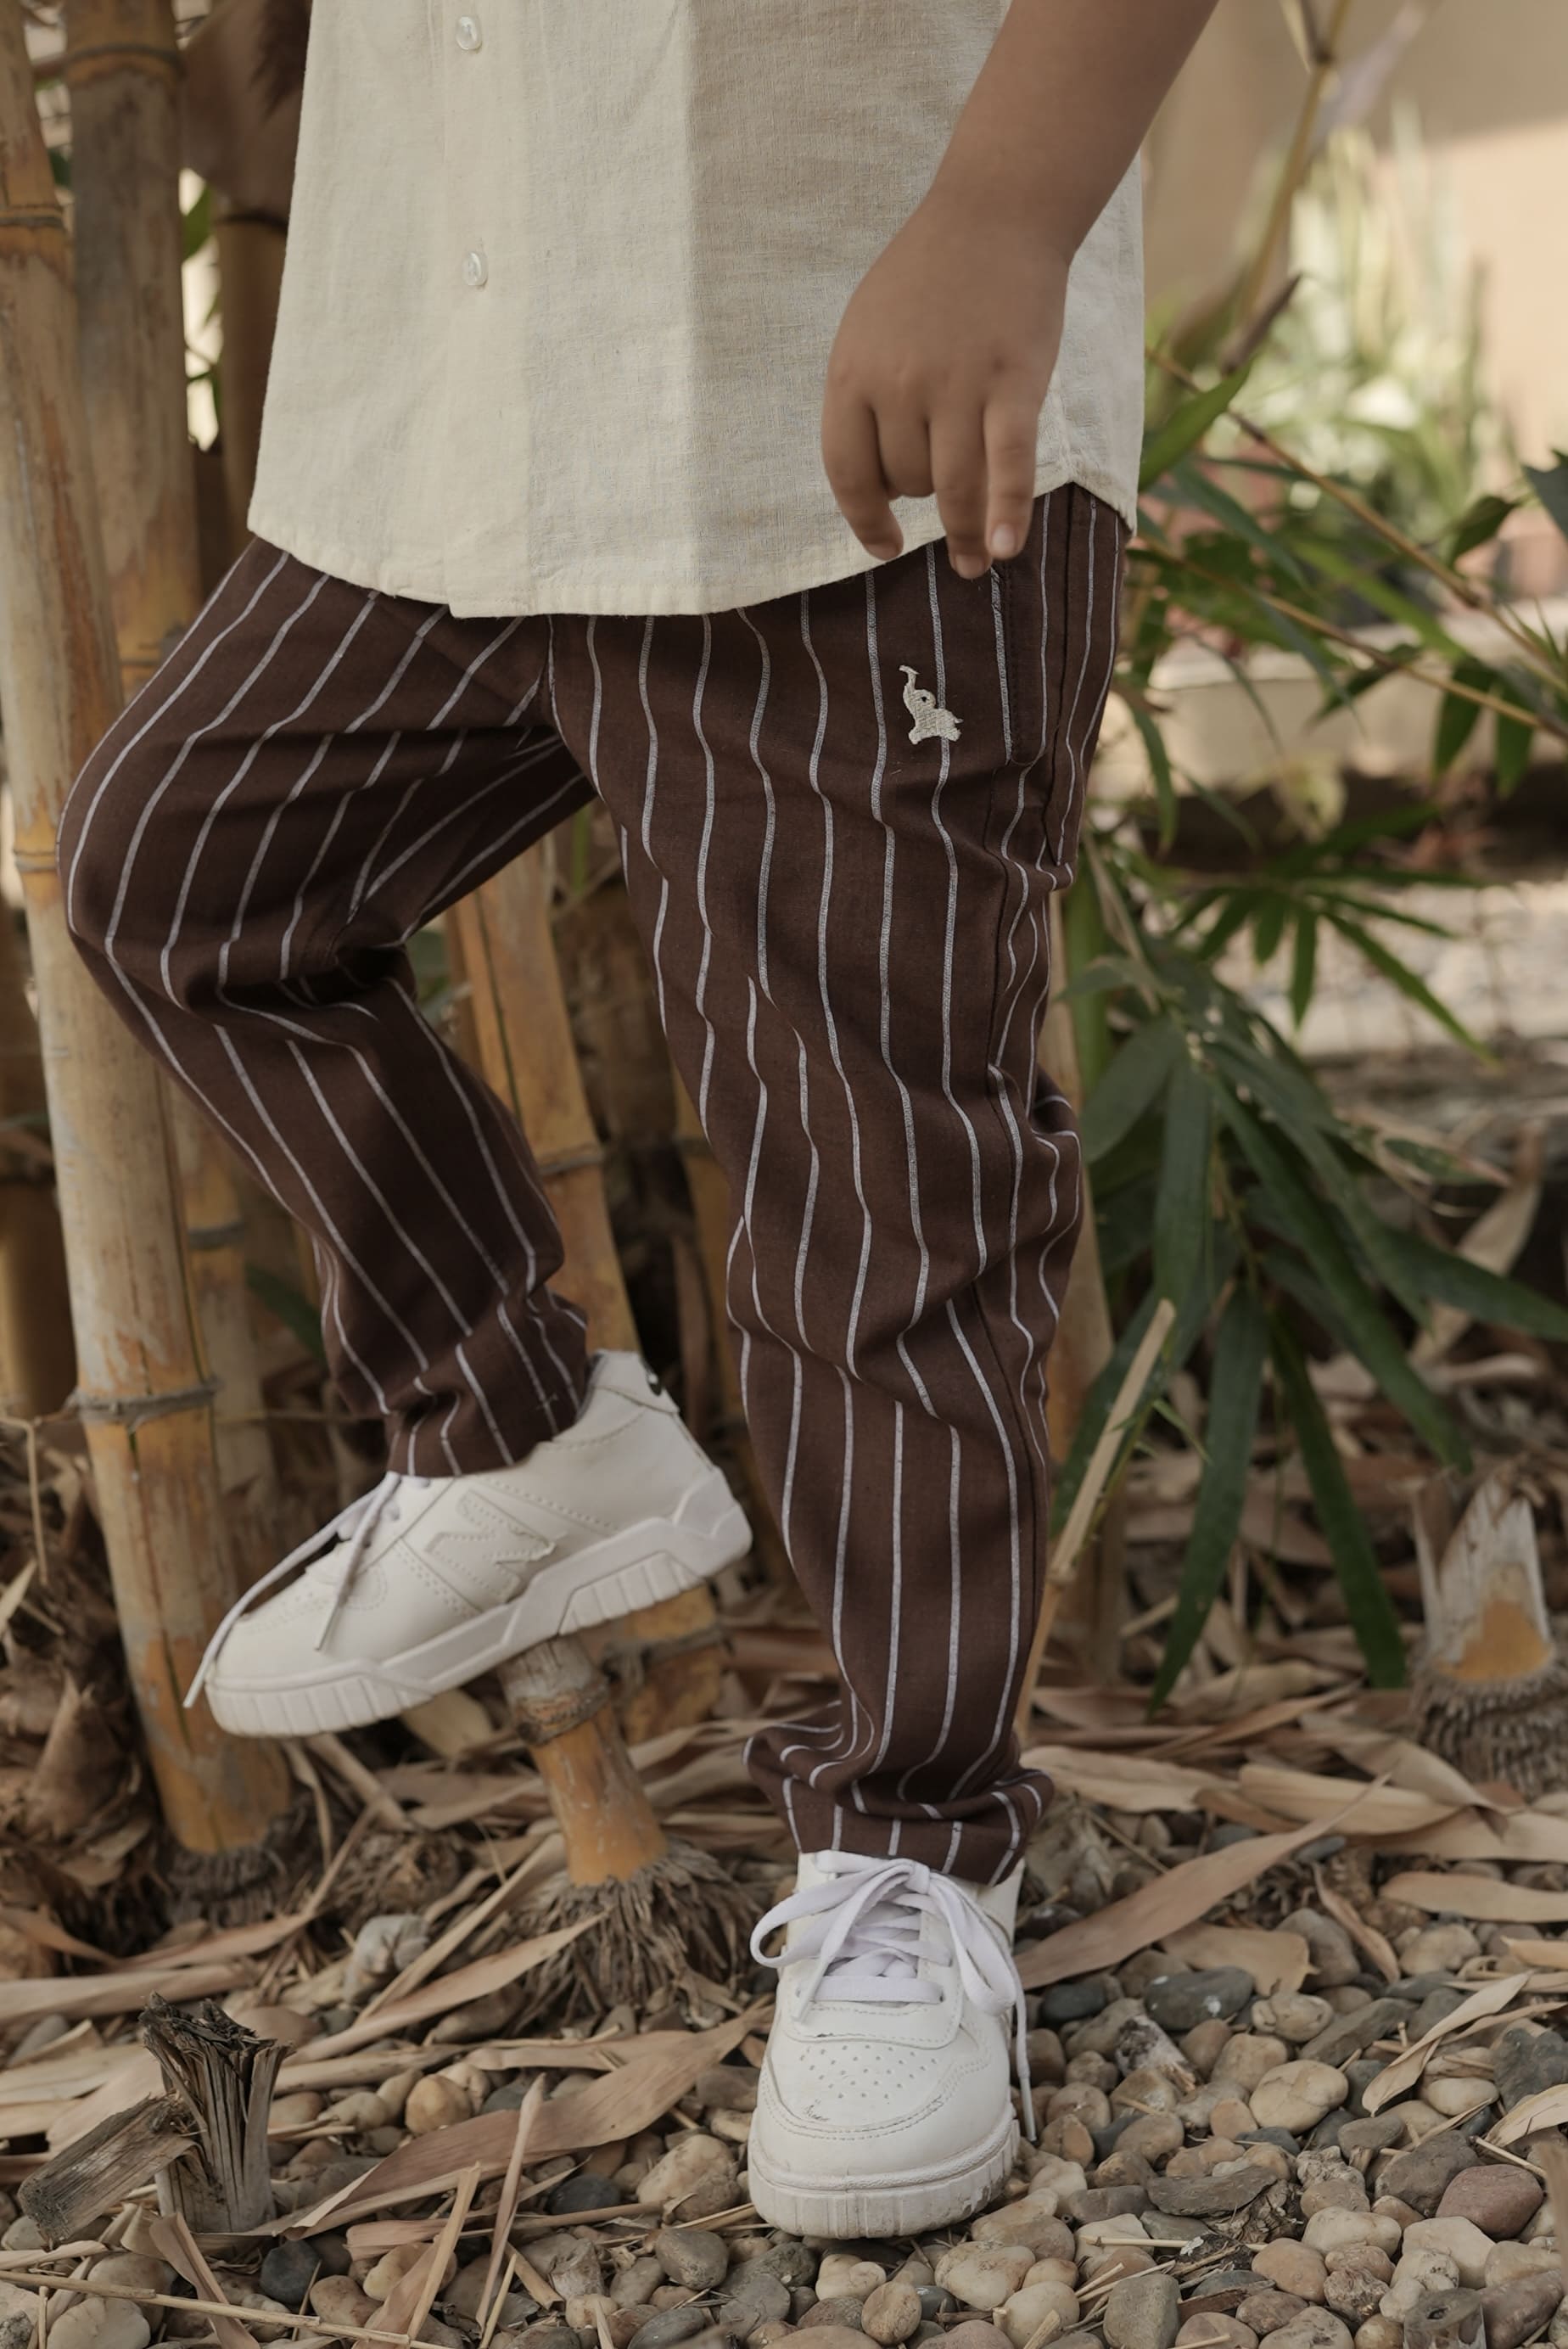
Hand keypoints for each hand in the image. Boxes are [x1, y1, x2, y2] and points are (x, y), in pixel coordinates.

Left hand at [822, 181, 1069, 578]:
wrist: (995, 213)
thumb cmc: (928, 279)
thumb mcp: (868, 332)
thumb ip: (865, 401)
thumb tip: (879, 486)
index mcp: (852, 373)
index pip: (848, 473)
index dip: (865, 520)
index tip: (885, 546)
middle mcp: (899, 385)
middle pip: (908, 481)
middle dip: (924, 493)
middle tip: (945, 485)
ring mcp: (958, 386)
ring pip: (952, 487)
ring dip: (965, 532)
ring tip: (975, 562)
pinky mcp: (1014, 385)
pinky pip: (1007, 466)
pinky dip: (1007, 512)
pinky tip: (1005, 549)